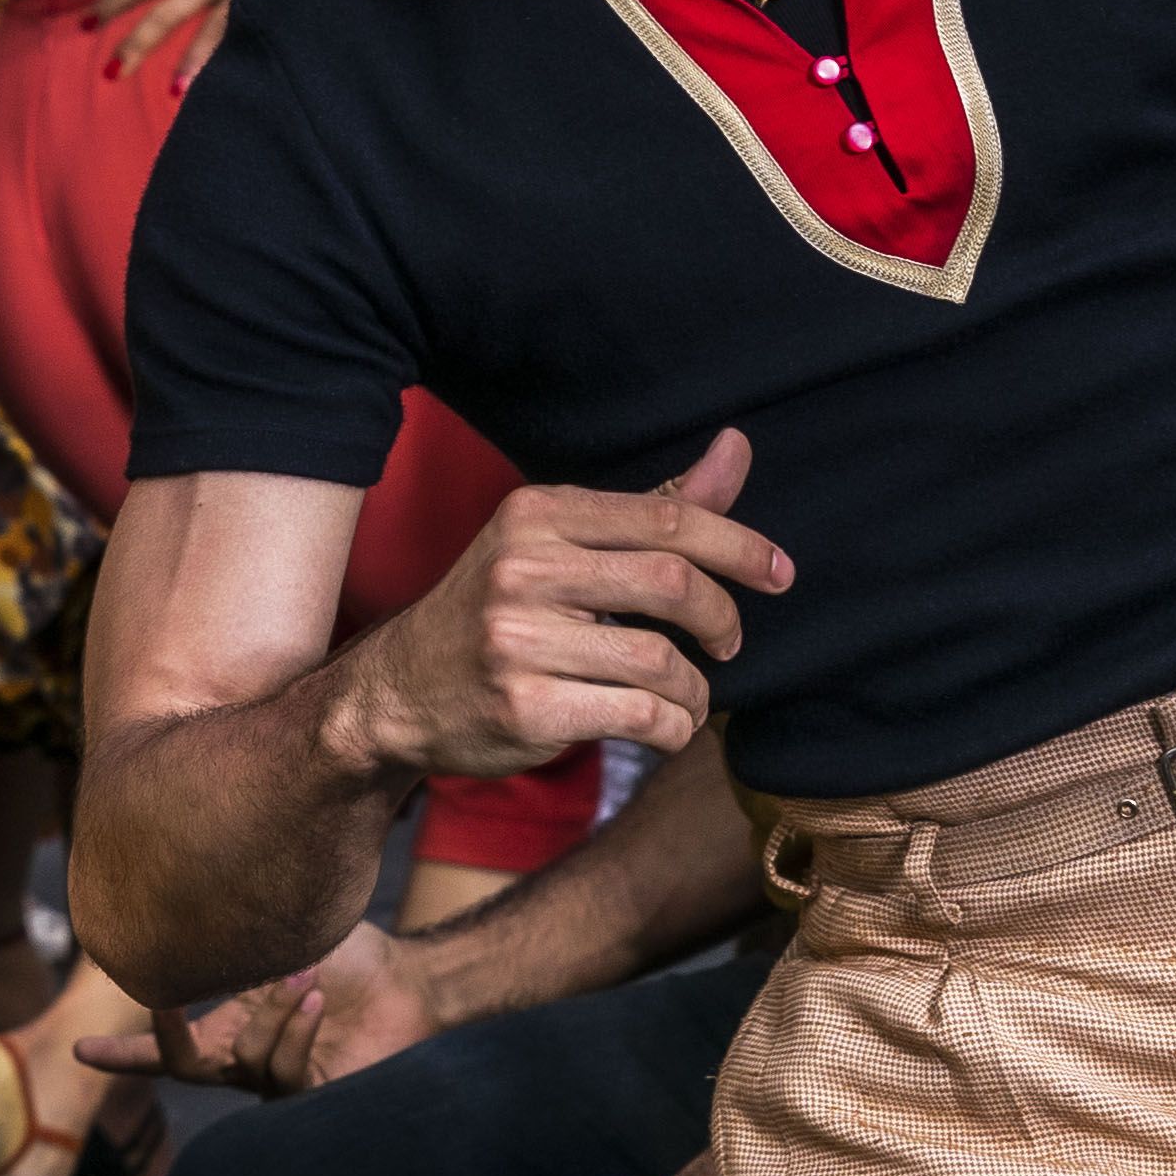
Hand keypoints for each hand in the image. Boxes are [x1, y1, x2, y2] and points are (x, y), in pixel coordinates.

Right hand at [88, 913, 450, 1096]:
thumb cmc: (353, 957)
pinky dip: (298, 1030)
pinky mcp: (311, 1098)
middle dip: (161, 1041)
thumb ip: (241, 936)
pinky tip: (320, 1002)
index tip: (79, 1050)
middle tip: (163, 1006)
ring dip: (272, 1012)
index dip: (122, 1055)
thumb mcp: (283, 937)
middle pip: (184, 1067)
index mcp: (229, 1028)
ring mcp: (276, 1082)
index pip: (166, 1049)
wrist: (410, 982)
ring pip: (243, 1059)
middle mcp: (245, 1059)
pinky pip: (283, 1073)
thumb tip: (202, 906)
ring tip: (308, 978)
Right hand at [331, 429, 791, 773]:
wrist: (396, 693)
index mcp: (537, 513)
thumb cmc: (499, 612)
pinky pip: (639, 715)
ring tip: (689, 698)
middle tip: (729, 643)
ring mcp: (519, 640)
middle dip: (722, 619)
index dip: (739, 546)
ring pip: (661, 660)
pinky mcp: (524, 706)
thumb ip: (653, 508)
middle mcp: (523, 568)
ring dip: (696, 690)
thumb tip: (737, 448)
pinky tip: (665, 728)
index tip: (779, 574)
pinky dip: (673, 727)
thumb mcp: (559, 545)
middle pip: (673, 583)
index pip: (666, 520)